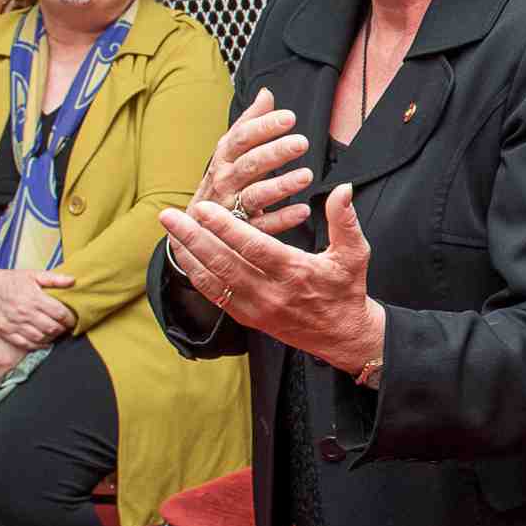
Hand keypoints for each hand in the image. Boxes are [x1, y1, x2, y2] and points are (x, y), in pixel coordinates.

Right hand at [0, 268, 76, 349]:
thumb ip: (54, 278)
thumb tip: (73, 281)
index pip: (59, 313)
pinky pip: (26, 344)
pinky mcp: (7, 333)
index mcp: (34, 298)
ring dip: (52, 337)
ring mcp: (15, 325)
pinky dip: (38, 345)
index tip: (72, 319)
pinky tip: (44, 341)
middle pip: (52, 327)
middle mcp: (25, 313)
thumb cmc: (10, 280)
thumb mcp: (32, 274)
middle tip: (65, 326)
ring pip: (41, 338)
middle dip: (62, 329)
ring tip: (55, 332)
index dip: (70, 318)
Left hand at [161, 183, 384, 373]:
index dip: (225, 228)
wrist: (342, 335)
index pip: (253, 248)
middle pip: (224, 263)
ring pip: (214, 280)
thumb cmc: (347, 290)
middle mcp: (271, 293)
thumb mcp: (355, 253)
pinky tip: (184, 256)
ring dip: (189, 254)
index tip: (204, 208)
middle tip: (171, 215)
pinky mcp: (248, 318)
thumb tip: (343, 189)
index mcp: (295, 273)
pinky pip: (216, 296)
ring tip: (170, 230)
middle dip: (194, 237)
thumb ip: (345, 220)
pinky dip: (197, 275)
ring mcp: (256, 308)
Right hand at [184, 88, 313, 236]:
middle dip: (275, 152)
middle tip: (302, 143)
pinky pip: (262, 226)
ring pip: (255, 194)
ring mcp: (230, 207)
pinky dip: (282, 219)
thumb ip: (249, 124)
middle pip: (249, 164)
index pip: (242, 137)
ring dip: (281, 185)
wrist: (193, 229)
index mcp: (224, 158)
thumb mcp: (229, 152)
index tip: (289, 118)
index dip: (264, 126)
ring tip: (306, 176)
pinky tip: (302, 210)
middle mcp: (224, 180)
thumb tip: (266, 94)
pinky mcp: (240, 231)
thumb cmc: (220, 183)